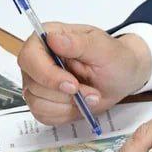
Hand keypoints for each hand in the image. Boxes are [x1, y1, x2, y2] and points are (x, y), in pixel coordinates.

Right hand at [17, 23, 151, 123]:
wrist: (122, 77)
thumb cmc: (114, 58)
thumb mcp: (103, 48)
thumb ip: (78, 43)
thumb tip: (53, 39)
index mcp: (48, 36)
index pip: (29, 56)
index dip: (47, 74)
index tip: (72, 85)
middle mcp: (38, 58)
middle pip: (32, 83)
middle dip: (64, 94)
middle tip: (90, 92)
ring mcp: (38, 80)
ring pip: (37, 102)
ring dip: (67, 105)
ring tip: (89, 95)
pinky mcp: (43, 100)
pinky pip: (43, 115)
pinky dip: (65, 114)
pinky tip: (79, 104)